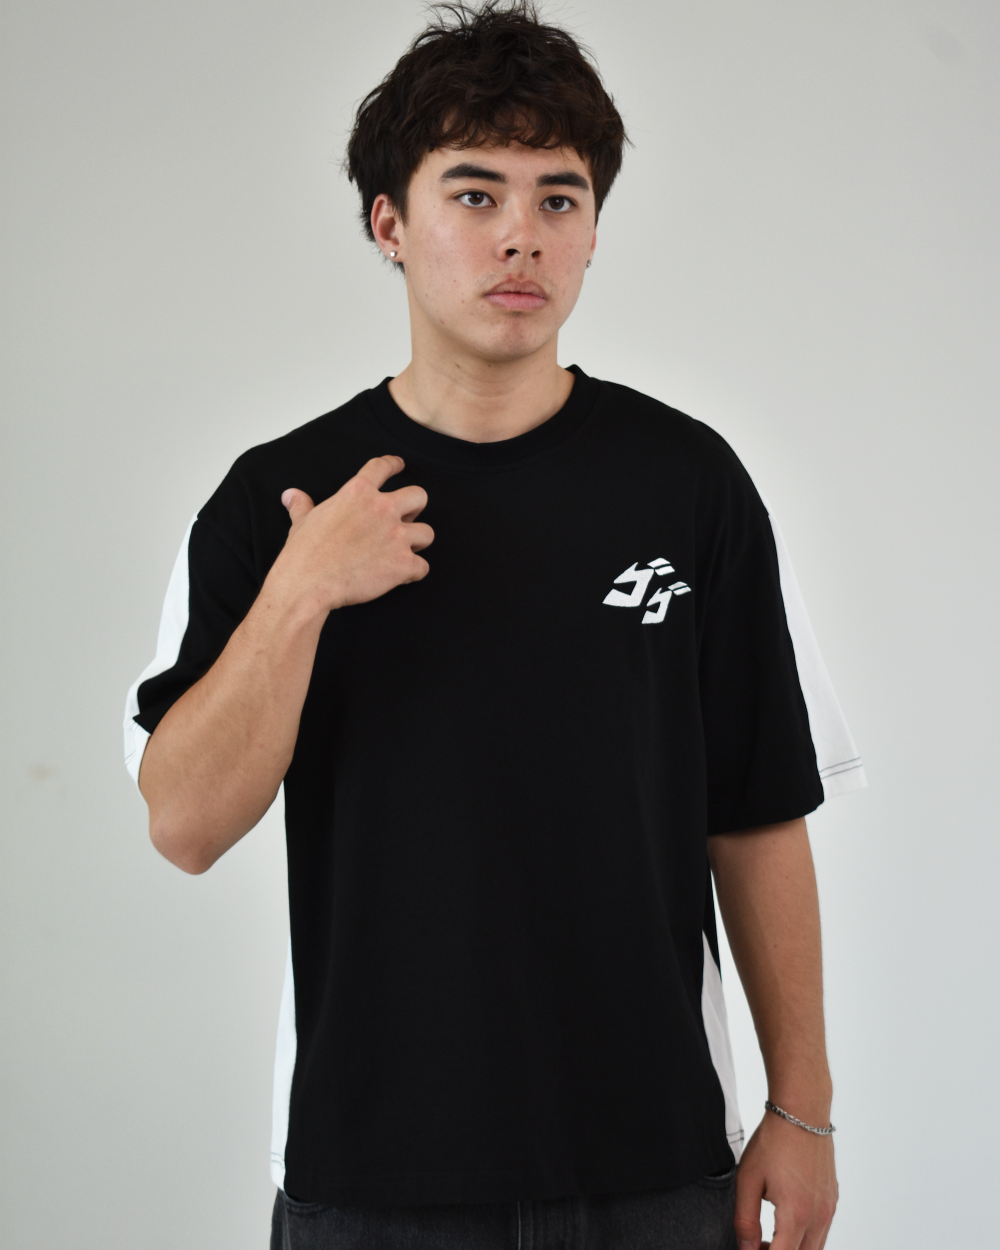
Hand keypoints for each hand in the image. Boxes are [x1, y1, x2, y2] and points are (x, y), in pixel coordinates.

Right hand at [273, 455, 432, 614]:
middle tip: (407, 519)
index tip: (399, 465)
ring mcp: (396, 536)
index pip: (382, 467)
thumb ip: (302, 506)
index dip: (393, 464)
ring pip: (427, 533)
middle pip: (419, 496)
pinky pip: (422, 567)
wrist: (308, 584)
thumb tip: (291, 495)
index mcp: (358, 493)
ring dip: (417, 542)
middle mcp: (382, 509)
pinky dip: (414, 573)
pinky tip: (401, 576)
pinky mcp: (403, 563)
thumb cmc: (304, 553)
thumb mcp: (302, 522)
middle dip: (415, 508)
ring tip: (405, 551)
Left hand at [734, 1111, 836, 1249]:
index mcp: (797, 1215)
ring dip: (792, 1249)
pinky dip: (805, 1237)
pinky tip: (785, 1220)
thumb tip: (746, 1248)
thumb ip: (745, 1220)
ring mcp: (829, 1209)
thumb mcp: (748, 1179)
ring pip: (815, 1248)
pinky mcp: (833, 1200)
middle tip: (756, 1246)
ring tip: (767, 1237)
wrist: (802, 1112)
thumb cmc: (773, 1141)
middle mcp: (819, 1217)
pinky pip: (822, 1231)